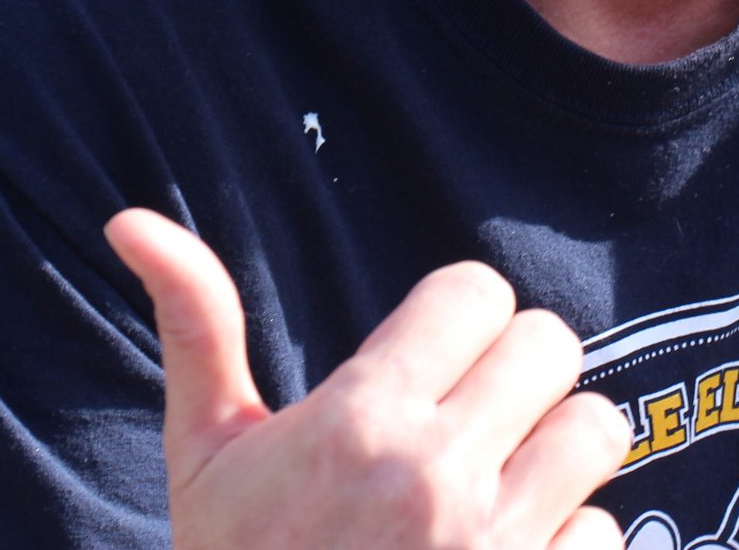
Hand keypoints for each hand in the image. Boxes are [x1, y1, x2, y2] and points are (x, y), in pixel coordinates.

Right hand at [106, 209, 630, 549]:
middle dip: (514, 374)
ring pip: (599, 427)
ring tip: (504, 479)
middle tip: (472, 417)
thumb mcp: (204, 458)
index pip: (477, 292)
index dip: (456, 319)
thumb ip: (198, 328)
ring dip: (559, 451)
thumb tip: (131, 221)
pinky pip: (607, 530)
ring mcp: (497, 545)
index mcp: (360, 420)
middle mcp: (437, 475)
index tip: (429, 361)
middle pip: (550, 343)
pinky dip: (571, 543)